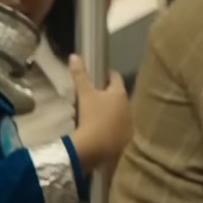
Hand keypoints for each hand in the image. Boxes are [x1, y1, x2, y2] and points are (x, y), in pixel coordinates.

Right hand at [68, 53, 132, 168]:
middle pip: (116, 96)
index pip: (115, 77)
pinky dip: (110, 126)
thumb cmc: (91, 116)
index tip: (96, 78)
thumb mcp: (83, 94)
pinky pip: (118, 127)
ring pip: (117, 112)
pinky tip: (99, 131)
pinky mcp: (126, 137)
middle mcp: (128, 106)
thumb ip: (80, 75)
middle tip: (88, 100)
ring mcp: (129, 122)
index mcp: (120, 93)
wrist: (96, 147)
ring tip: (91, 117)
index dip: (105, 75)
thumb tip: (74, 55)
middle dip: (104, 96)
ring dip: (107, 112)